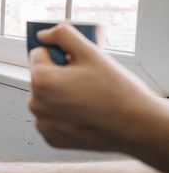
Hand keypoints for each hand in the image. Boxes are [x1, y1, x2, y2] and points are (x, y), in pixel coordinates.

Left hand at [28, 24, 155, 152]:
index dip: (59, 55)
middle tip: (86, 82)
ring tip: (87, 99)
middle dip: (58, 75)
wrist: (136, 126)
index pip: (38, 53)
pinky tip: (83, 115)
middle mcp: (35, 103)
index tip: (76, 63)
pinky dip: (63, 115)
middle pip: (41, 77)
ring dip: (59, 95)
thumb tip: (43, 35)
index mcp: (40, 79)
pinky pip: (51, 118)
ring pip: (46, 98)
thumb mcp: (91, 52)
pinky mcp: (51, 138)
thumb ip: (62, 35)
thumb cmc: (117, 92)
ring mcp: (42, 123)